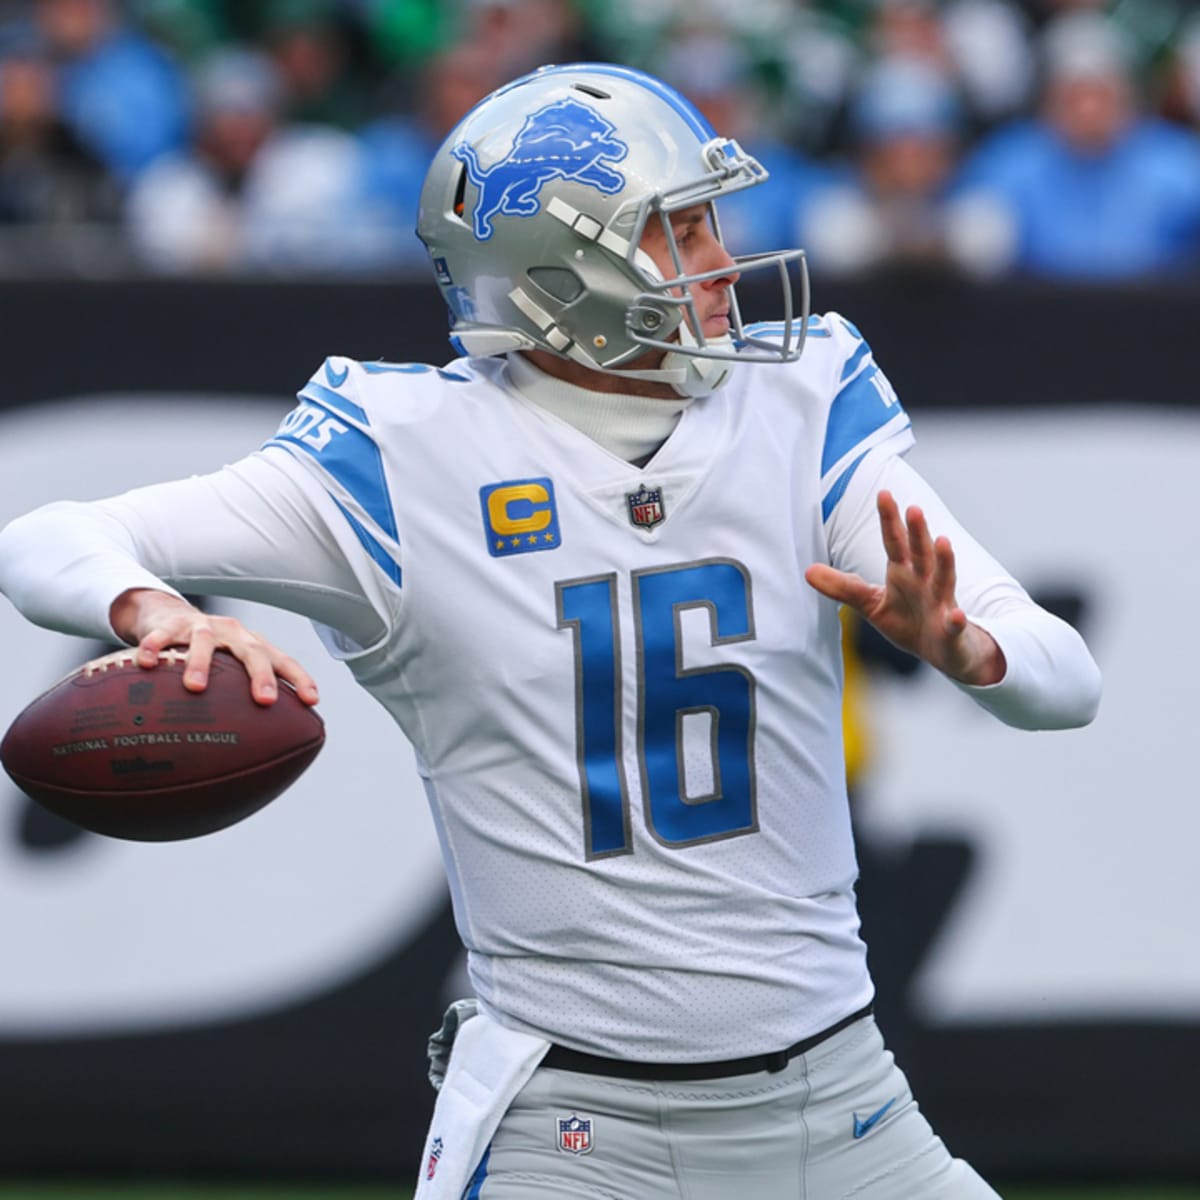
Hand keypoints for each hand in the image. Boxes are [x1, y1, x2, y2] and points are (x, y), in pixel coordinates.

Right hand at [109, 589, 319, 706]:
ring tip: (195, 687)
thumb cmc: (210, 654)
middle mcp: (234, 634)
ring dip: (201, 663)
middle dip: (261, 675)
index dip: (300, 679)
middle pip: (253, 651)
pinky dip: (154, 647)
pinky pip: (162, 636)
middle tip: (264, 700)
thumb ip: (240, 701)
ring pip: (205, 641)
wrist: (170, 616)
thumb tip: (256, 753)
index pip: (284, 661)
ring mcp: (203, 627)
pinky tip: (146, 663)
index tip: (311, 701)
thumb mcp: (230, 670)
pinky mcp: (171, 625)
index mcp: (253, 646)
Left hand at [804, 491, 1004, 685]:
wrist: (943, 652)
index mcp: (904, 573)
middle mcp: (925, 582)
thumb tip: (808, 571)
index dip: (890, 520)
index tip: (883, 493)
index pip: (895, 542)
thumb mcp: (871, 605)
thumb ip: (844, 588)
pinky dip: (956, 621)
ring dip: (944, 561)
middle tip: (913, 508)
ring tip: (942, 541)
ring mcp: (941, 605)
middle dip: (917, 532)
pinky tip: (956, 617)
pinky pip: (955, 626)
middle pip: (921, 553)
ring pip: (944, 580)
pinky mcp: (951, 632)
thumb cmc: (908, 622)